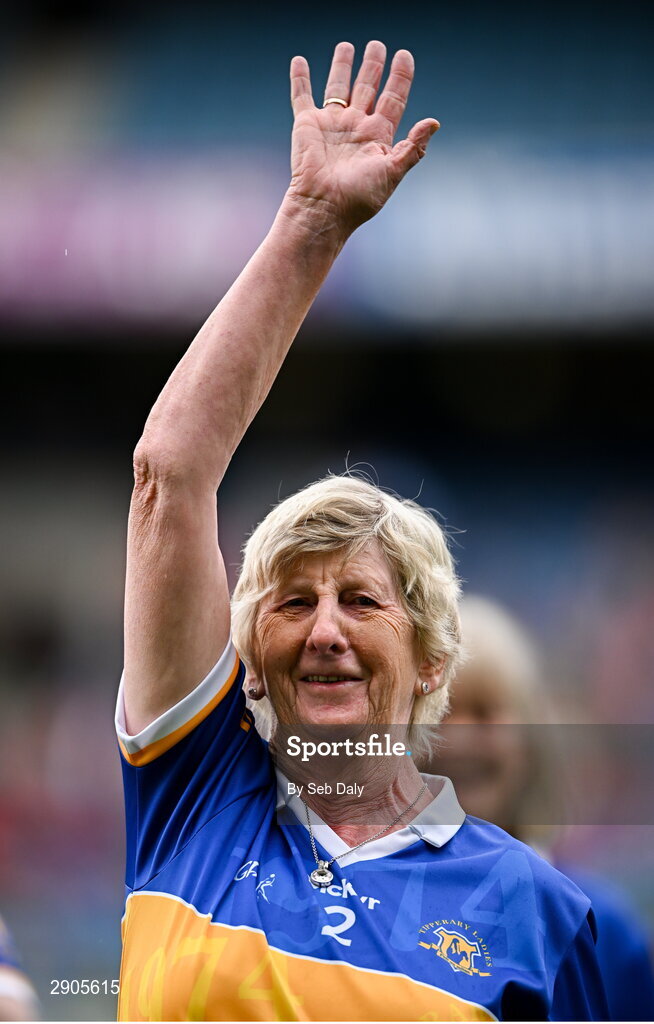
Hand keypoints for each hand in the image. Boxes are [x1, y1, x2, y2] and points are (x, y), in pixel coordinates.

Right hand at [287, 40, 438, 235]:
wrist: (324, 208)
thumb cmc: (359, 198)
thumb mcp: (392, 172)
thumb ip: (412, 147)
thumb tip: (434, 122)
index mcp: (378, 136)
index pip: (393, 98)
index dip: (400, 77)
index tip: (404, 55)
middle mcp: (356, 127)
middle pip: (367, 87)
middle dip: (373, 66)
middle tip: (377, 46)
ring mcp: (331, 124)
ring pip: (338, 87)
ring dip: (342, 66)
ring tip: (346, 46)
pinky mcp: (306, 125)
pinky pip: (302, 96)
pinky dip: (300, 78)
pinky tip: (299, 61)